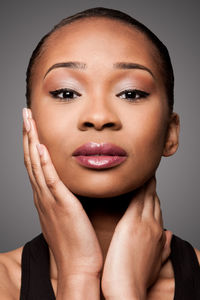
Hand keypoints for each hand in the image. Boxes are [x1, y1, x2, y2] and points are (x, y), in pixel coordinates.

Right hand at [22, 108, 102, 281]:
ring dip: (32, 142)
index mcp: (45, 197)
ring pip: (36, 165)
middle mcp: (43, 195)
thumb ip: (64, 197)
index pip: (35, 164)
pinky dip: (44, 163)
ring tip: (29, 121)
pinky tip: (42, 147)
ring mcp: (49, 200)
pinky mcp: (61, 205)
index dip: (32, 143)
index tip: (32, 125)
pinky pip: (50, 180)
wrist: (78, 265)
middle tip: (26, 114)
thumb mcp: (67, 214)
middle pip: (31, 159)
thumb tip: (69, 186)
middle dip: (27, 135)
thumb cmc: (75, 241)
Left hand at [101, 177, 171, 299]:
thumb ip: (162, 248)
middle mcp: (154, 227)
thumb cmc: (138, 279)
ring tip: (144, 172)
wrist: (128, 290)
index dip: (154, 199)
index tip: (150, 190)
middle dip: (151, 187)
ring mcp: (144, 223)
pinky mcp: (131, 222)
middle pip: (154, 201)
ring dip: (146, 183)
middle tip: (147, 174)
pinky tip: (136, 178)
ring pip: (147, 196)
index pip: (157, 211)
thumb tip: (169, 236)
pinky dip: (137, 186)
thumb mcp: (155, 263)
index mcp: (158, 236)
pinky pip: (137, 198)